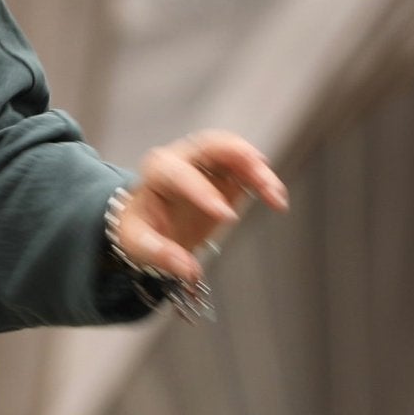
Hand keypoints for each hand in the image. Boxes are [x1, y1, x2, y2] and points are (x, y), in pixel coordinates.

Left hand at [116, 129, 289, 287]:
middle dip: (240, 158)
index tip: (226, 215)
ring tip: (276, 196)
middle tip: (263, 183)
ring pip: (235, 151)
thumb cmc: (140, 226)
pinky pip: (247, 166)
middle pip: (212, 145)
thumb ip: (160, 254)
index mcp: (157, 171)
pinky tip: (276, 197)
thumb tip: (188, 269)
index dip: (203, 191)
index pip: (179, 173)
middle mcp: (182, 158)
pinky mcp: (225, 171)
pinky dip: (263, 179)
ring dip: (258, 170)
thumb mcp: (137, 242)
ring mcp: (206, 162)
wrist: (148, 221)